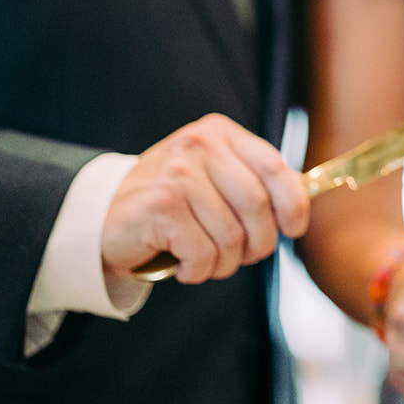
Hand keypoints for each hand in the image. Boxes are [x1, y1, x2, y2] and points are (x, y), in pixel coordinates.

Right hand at [101, 113, 310, 283]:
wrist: (102, 217)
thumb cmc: (170, 201)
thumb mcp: (212, 176)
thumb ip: (251, 182)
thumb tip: (301, 204)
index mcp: (219, 133)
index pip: (274, 166)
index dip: (293, 203)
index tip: (294, 228)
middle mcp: (198, 146)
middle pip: (257, 205)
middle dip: (259, 242)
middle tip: (246, 255)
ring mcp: (177, 174)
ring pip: (231, 236)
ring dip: (226, 262)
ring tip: (207, 261)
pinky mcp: (160, 206)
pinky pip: (203, 253)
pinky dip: (199, 270)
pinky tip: (184, 265)